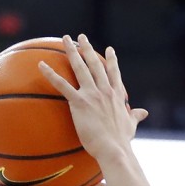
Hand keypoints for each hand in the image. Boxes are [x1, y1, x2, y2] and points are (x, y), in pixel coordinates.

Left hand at [38, 35, 148, 162]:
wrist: (114, 148)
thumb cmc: (121, 141)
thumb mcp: (131, 125)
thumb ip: (135, 116)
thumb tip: (143, 113)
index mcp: (117, 94)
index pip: (114, 73)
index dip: (112, 60)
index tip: (109, 49)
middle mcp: (105, 89)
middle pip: (95, 64)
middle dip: (88, 48)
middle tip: (81, 37)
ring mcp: (92, 94)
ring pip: (80, 67)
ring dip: (72, 52)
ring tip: (65, 39)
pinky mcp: (79, 102)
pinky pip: (61, 85)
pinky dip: (50, 74)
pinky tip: (41, 65)